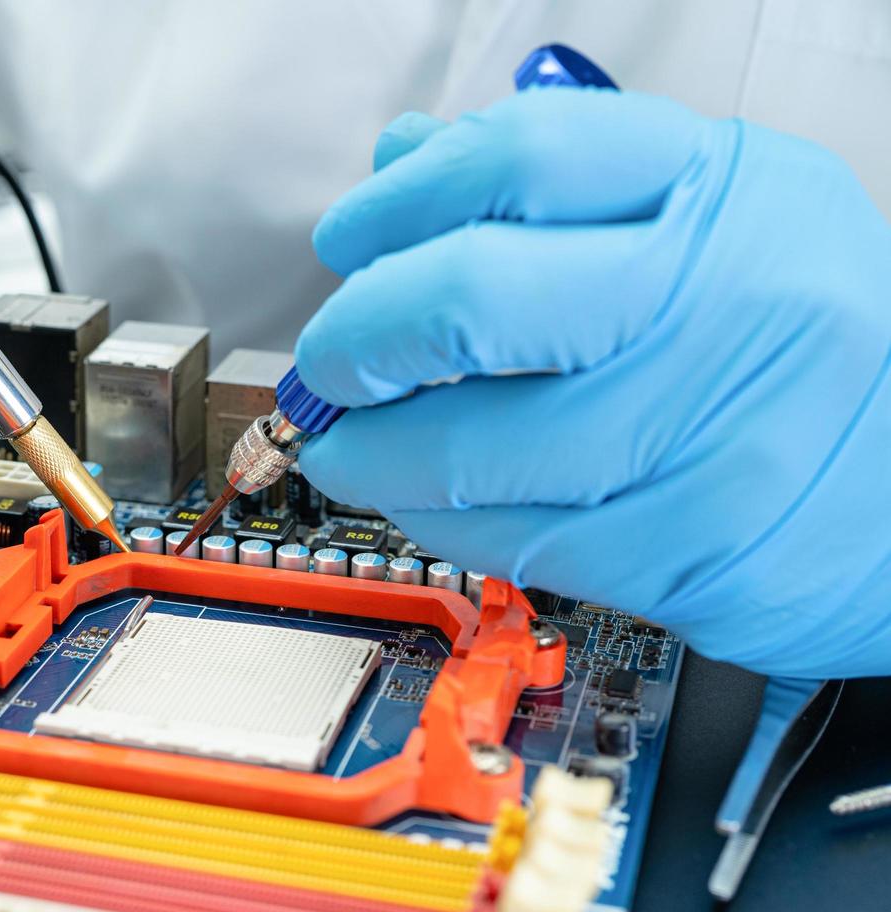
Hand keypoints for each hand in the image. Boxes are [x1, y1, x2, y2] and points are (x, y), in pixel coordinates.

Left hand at [296, 89, 890, 677]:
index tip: (348, 240)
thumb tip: (402, 167)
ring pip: (472, 444)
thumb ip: (557, 194)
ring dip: (371, 452)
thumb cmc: (791, 346)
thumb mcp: (706, 225)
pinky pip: (512, 536)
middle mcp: (726, 296)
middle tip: (329, 362)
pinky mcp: (690, 544)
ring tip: (349, 446)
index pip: (520, 157)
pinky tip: (421, 501)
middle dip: (358, 336)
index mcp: (722, 189)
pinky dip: (435, 518)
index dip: (402, 201)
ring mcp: (712, 428)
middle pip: (470, 297)